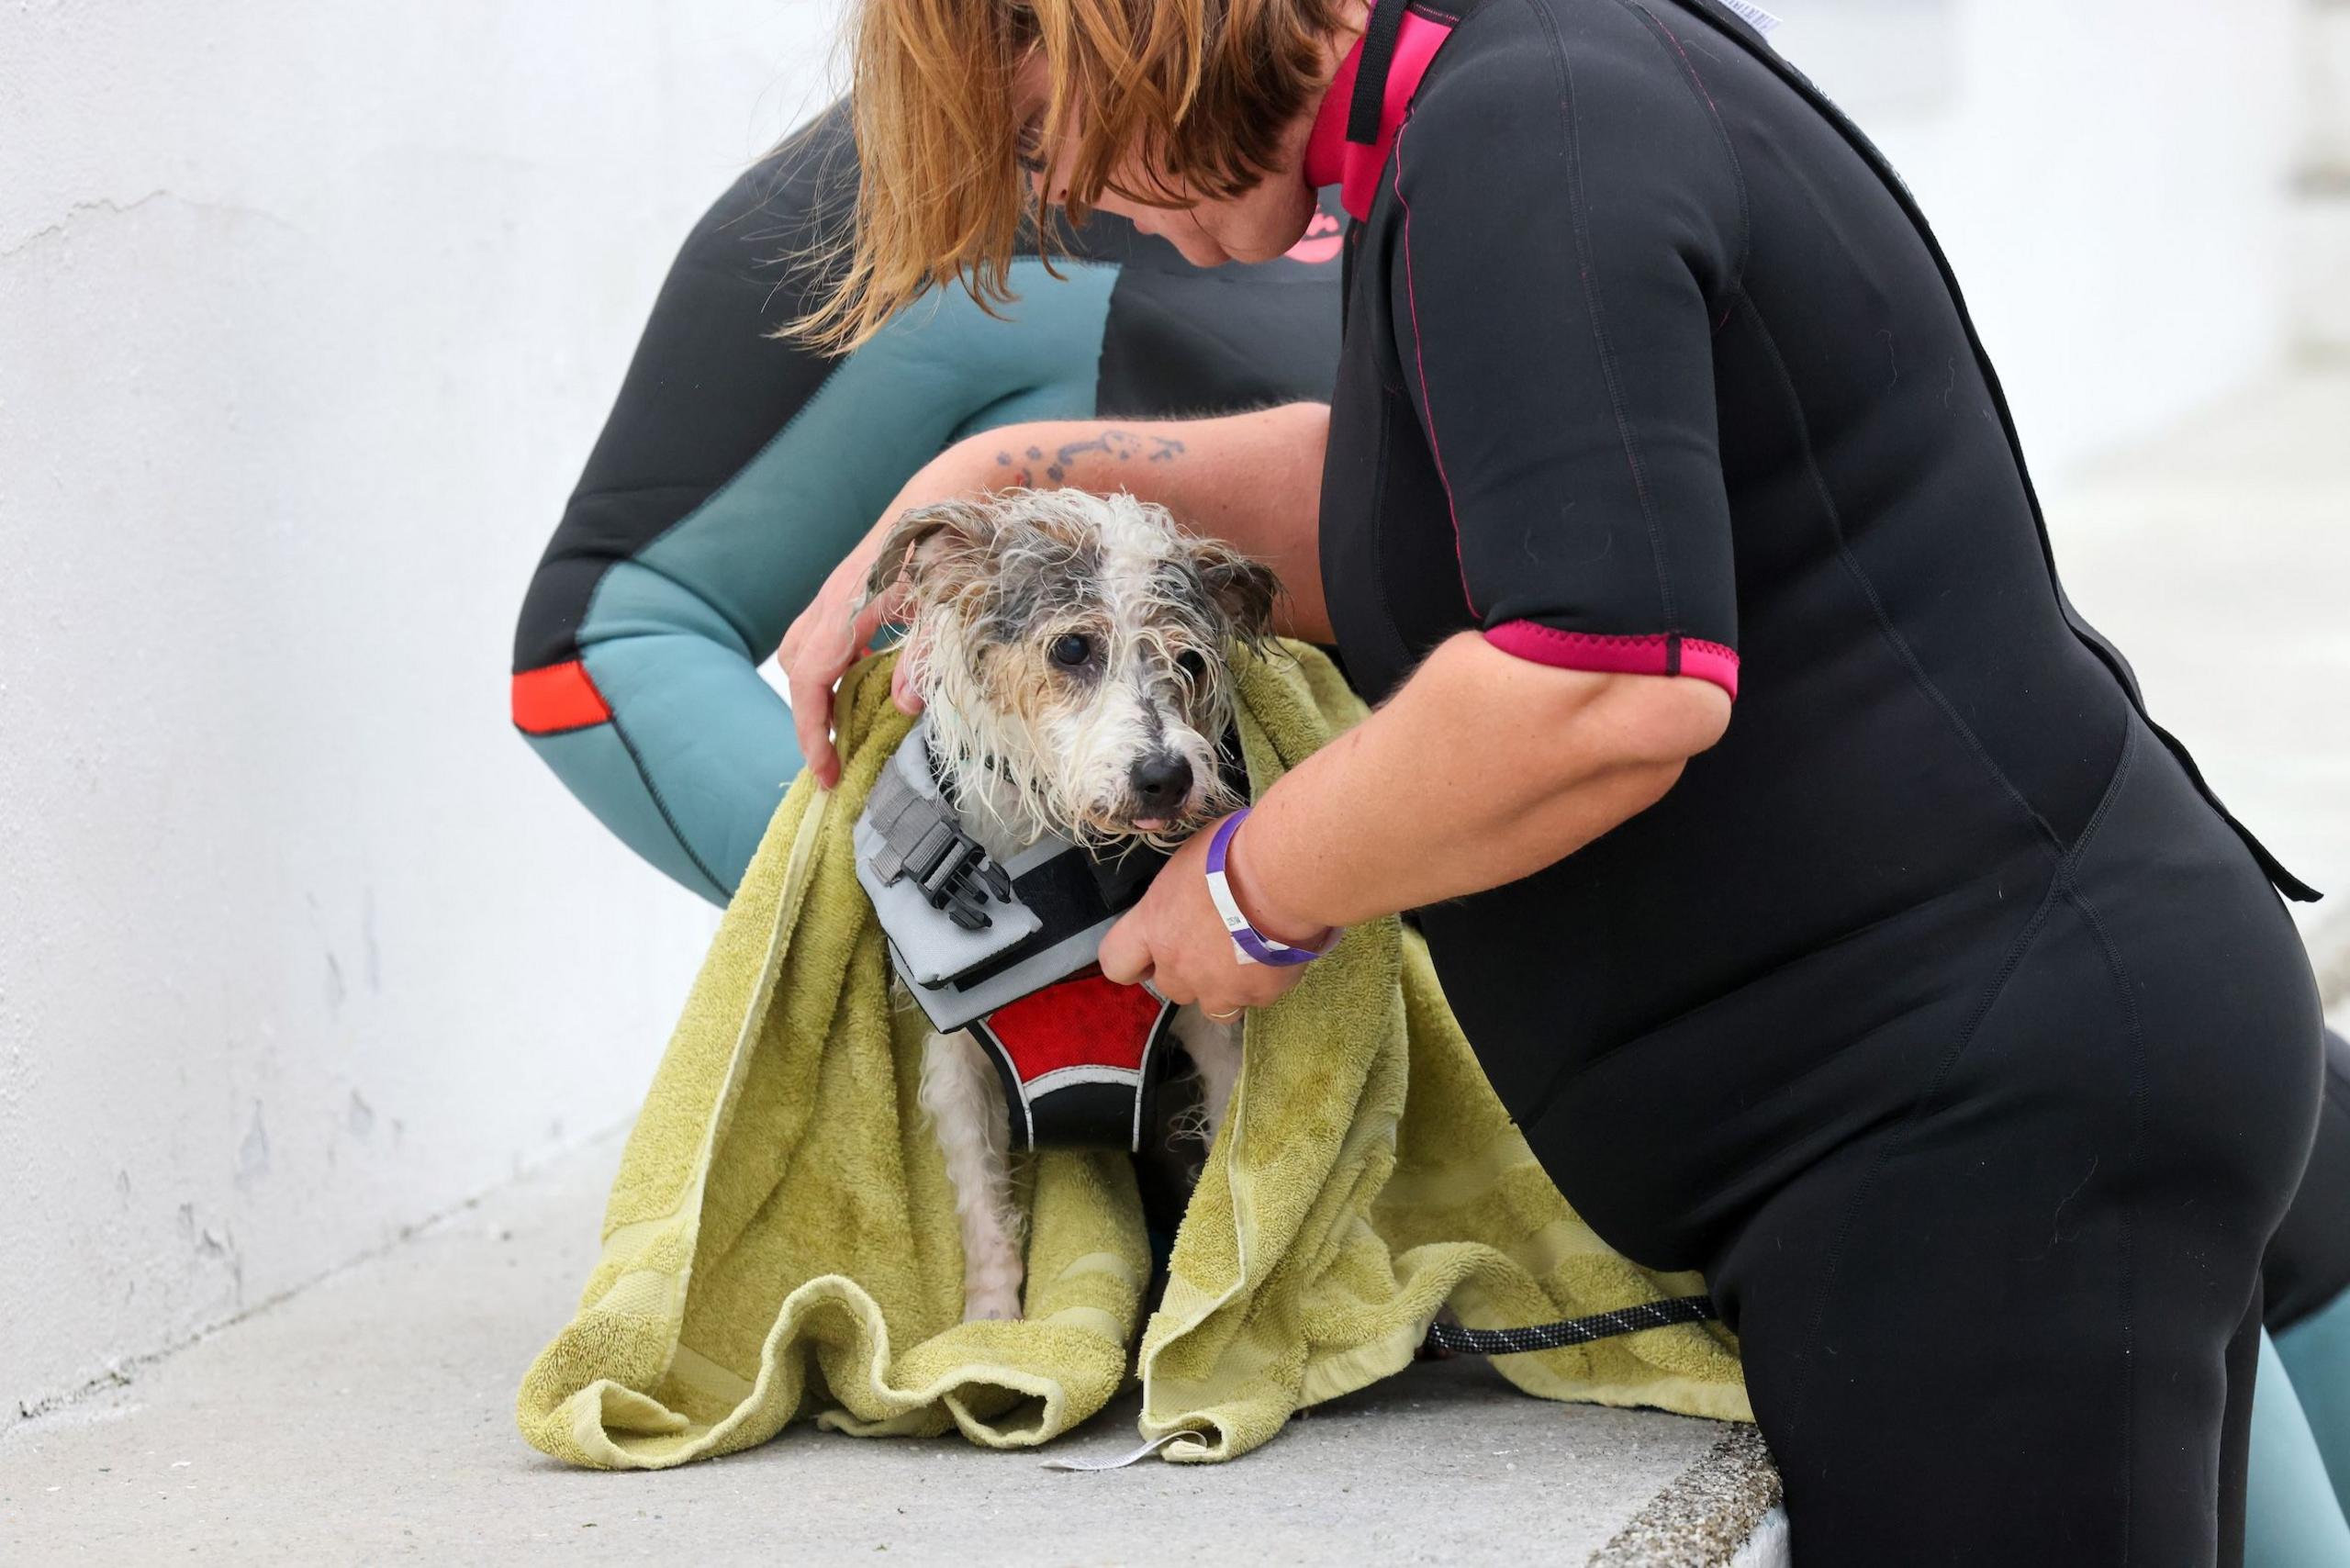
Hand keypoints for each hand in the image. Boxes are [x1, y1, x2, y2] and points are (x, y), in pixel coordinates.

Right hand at [777, 445, 986, 786]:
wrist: (951, 490)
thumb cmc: (951, 542)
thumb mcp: (947, 601)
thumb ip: (925, 653)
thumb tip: (903, 705)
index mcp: (848, 606)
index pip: (811, 680)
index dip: (813, 731)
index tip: (825, 773)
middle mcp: (833, 600)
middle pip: (798, 668)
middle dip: (810, 717)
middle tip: (835, 759)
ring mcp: (838, 594)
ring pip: (805, 652)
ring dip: (819, 693)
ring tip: (846, 730)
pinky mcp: (851, 592)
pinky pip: (825, 638)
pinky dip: (834, 670)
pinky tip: (864, 684)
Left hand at [1098, 815, 1329, 1017]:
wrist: (1283, 876)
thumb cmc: (1232, 852)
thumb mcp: (1189, 858)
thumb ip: (1180, 890)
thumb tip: (1192, 884)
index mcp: (1154, 926)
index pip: (1116, 963)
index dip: (1134, 962)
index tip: (1151, 956)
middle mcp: (1178, 966)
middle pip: (1171, 987)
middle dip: (1189, 972)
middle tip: (1216, 943)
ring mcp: (1218, 987)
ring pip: (1215, 1006)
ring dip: (1226, 988)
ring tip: (1248, 958)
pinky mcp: (1258, 994)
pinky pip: (1257, 997)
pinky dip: (1265, 982)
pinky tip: (1278, 954)